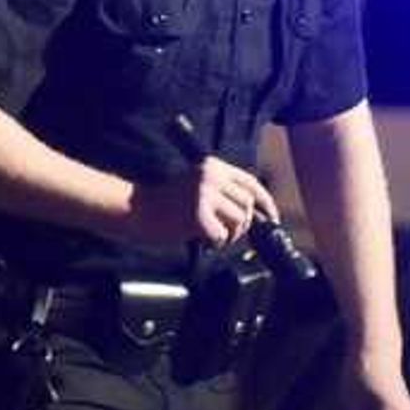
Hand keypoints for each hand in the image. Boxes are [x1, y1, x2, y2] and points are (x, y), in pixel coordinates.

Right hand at [129, 155, 272, 249]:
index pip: (251, 183)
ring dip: (230, 235)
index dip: (267, 202)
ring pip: (240, 221)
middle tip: (226, 233)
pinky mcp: (197, 214)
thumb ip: (225, 193)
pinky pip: (222, 236)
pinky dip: (215, 243)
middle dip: (243, 224)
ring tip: (211, 235)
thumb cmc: (167, 203)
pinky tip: (200, 238)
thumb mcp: (198, 186)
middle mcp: (211, 176)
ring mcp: (204, 194)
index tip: (273, 218)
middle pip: (248, 205)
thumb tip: (259, 214)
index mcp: (213, 166)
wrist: (137, 209)